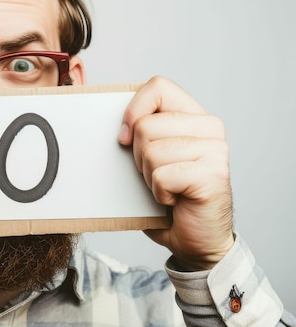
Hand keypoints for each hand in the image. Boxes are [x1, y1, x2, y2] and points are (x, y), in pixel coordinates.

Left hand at [118, 76, 234, 270]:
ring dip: (149, 177)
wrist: (194, 239)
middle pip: (145, 125)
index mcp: (193, 116)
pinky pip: (162, 176)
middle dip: (138, 156)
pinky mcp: (213, 174)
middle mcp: (210, 127)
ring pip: (151, 151)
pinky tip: (175, 200)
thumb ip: (139, 132)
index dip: (133, 110)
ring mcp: (216, 150)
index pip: (157, 87)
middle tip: (156, 174)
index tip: (124, 137)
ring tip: (167, 187)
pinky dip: (159, 194)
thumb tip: (110, 122)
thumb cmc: (169, 195)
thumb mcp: (148, 156)